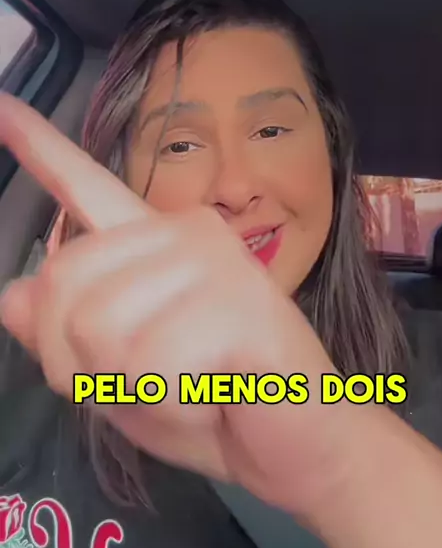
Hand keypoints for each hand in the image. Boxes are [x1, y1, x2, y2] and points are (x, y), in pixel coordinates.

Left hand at [0, 93, 340, 514]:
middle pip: (61, 285)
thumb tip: (8, 295)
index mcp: (154, 246)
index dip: (39, 145)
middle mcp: (183, 232)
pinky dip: (170, 404)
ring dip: (130, 389)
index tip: (0, 102)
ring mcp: (214, 258)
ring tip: (190, 386)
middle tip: (149, 383)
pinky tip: (216, 394)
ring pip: (99, 329)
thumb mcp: (120, 379)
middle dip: (78, 364)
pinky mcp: (239, 300)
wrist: (304, 446)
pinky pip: (150, 364)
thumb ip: (67, 337)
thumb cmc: (214, 408)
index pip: (87, 186)